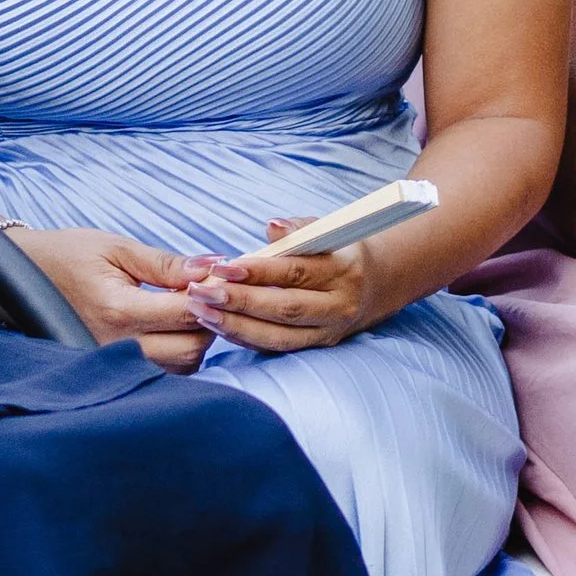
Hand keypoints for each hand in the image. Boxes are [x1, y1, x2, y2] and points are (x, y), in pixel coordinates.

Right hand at [12, 227, 214, 372]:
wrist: (25, 275)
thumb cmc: (69, 255)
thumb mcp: (117, 248)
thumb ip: (166, 263)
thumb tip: (213, 266)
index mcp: (118, 311)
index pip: (186, 313)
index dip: (212, 294)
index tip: (221, 275)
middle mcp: (117, 346)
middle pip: (191, 349)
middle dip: (210, 320)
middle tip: (208, 292)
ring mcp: (115, 363)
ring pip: (181, 367)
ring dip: (195, 339)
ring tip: (187, 306)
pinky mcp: (114, 370)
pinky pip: (163, 372)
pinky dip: (178, 351)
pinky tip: (172, 325)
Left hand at [182, 218, 377, 354]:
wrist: (374, 285)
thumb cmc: (337, 251)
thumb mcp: (324, 230)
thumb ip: (296, 228)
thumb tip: (272, 227)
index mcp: (342, 270)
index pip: (295, 272)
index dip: (258, 271)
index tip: (223, 267)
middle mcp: (338, 305)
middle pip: (284, 308)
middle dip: (239, 302)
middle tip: (201, 293)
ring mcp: (329, 331)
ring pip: (279, 336)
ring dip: (236, 326)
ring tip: (202, 312)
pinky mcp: (317, 347)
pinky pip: (277, 348)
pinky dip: (245, 339)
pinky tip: (219, 326)